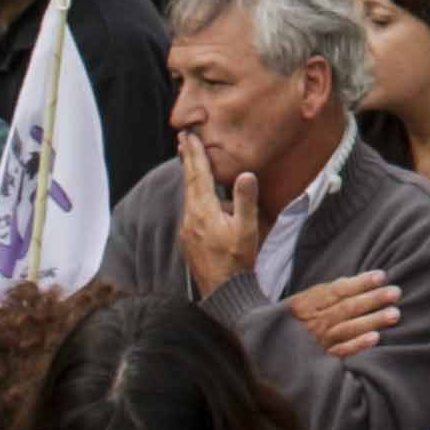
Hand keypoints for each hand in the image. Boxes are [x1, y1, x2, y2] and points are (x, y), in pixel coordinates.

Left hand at [177, 134, 266, 296]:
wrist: (224, 293)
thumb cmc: (238, 261)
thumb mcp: (247, 229)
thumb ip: (245, 200)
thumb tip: (245, 174)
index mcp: (203, 211)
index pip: (198, 175)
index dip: (194, 154)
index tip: (189, 136)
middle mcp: (191, 218)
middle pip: (188, 183)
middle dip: (187, 160)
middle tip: (182, 140)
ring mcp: (188, 230)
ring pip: (190, 197)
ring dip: (191, 178)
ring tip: (193, 164)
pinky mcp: (190, 241)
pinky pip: (192, 211)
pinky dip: (195, 197)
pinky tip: (204, 200)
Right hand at [289, 271, 402, 359]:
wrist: (269, 350)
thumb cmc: (295, 321)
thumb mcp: (302, 301)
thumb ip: (328, 292)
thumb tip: (361, 280)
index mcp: (308, 303)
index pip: (339, 290)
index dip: (361, 282)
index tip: (382, 276)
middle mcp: (314, 321)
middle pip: (347, 308)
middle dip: (373, 300)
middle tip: (395, 293)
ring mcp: (319, 341)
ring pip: (348, 329)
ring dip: (372, 321)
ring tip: (394, 314)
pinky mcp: (322, 359)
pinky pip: (342, 352)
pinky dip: (357, 345)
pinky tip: (375, 338)